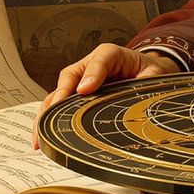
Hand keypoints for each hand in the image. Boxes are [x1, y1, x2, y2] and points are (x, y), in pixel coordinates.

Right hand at [31, 44, 179, 148]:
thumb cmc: (147, 72)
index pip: (100, 60)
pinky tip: (42, 138)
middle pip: (69, 77)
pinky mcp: (74, 96)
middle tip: (53, 117)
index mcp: (110, 55)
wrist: (145, 72)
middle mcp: (89, 66)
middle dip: (59, 98)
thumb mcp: (153, 73)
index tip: (85, 90)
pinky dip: (48, 122)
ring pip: (57, 94)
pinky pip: (58, 107)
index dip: (92, 74)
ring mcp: (78, 81)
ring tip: (40, 136)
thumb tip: (135, 91)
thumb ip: (146, 80)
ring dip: (46, 115)